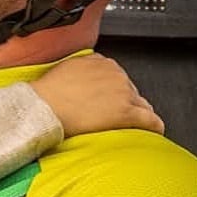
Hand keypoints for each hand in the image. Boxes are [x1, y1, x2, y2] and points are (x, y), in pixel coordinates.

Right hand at [29, 53, 163, 137]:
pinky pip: (150, 120)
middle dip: (125, 104)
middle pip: (131, 91)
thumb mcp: (64, 70)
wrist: (43, 107)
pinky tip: (153, 134)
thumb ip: (80, 70)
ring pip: (142, 105)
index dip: (114, 93)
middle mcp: (115, 74)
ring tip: (134, 129)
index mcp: (100, 61)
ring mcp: (123, 93)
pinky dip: (154, 127)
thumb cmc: (46, 94)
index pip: (117, 78)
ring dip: (138, 115)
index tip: (110, 103)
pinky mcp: (125, 113)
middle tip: (114, 119)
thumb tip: (81, 80)